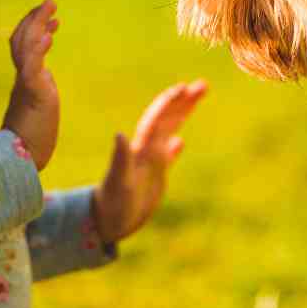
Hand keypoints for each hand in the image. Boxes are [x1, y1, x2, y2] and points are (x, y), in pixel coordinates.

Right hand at [2, 0, 59, 170]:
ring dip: (38, 24)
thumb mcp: (39, 107)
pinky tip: (48, 34)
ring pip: (26, 48)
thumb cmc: (30, 142)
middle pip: (22, 41)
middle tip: (50, 2)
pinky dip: (38, 50)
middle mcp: (23, 81)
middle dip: (36, 19)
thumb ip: (38, 90)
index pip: (25, 49)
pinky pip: (32, 70)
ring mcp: (26, 87)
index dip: (36, 31)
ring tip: (50, 7)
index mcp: (25, 83)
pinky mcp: (31, 97)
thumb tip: (46, 77)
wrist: (20, 165)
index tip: (53, 20)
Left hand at [92, 80, 205, 242]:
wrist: (104, 223)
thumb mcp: (118, 184)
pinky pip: (166, 157)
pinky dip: (173, 147)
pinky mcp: (153, 178)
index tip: (185, 87)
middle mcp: (146, 150)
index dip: (170, 103)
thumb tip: (119, 134)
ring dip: (182, 115)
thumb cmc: (111, 205)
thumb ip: (120, 159)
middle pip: (167, 119)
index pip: (157, 119)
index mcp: (141, 149)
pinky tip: (180, 142)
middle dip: (183, 102)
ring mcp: (150, 162)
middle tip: (203, 84)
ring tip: (197, 99)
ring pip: (169, 131)